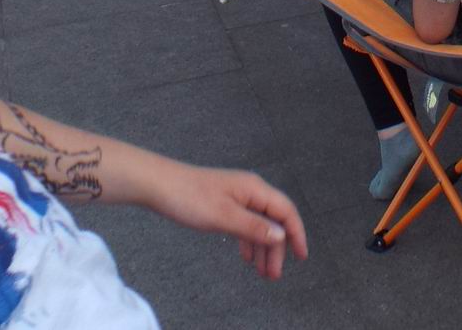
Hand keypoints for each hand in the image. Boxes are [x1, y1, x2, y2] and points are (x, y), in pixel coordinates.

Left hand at [148, 162, 308, 280]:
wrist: (160, 186)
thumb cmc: (190, 198)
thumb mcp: (224, 217)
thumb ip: (254, 227)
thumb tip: (281, 235)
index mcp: (255, 189)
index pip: (286, 211)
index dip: (297, 233)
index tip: (301, 256)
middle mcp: (251, 191)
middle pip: (274, 220)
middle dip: (277, 248)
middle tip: (274, 275)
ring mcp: (238, 197)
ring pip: (259, 224)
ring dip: (263, 248)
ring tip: (262, 272)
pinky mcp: (225, 204)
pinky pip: (245, 224)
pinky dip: (249, 241)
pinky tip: (247, 256)